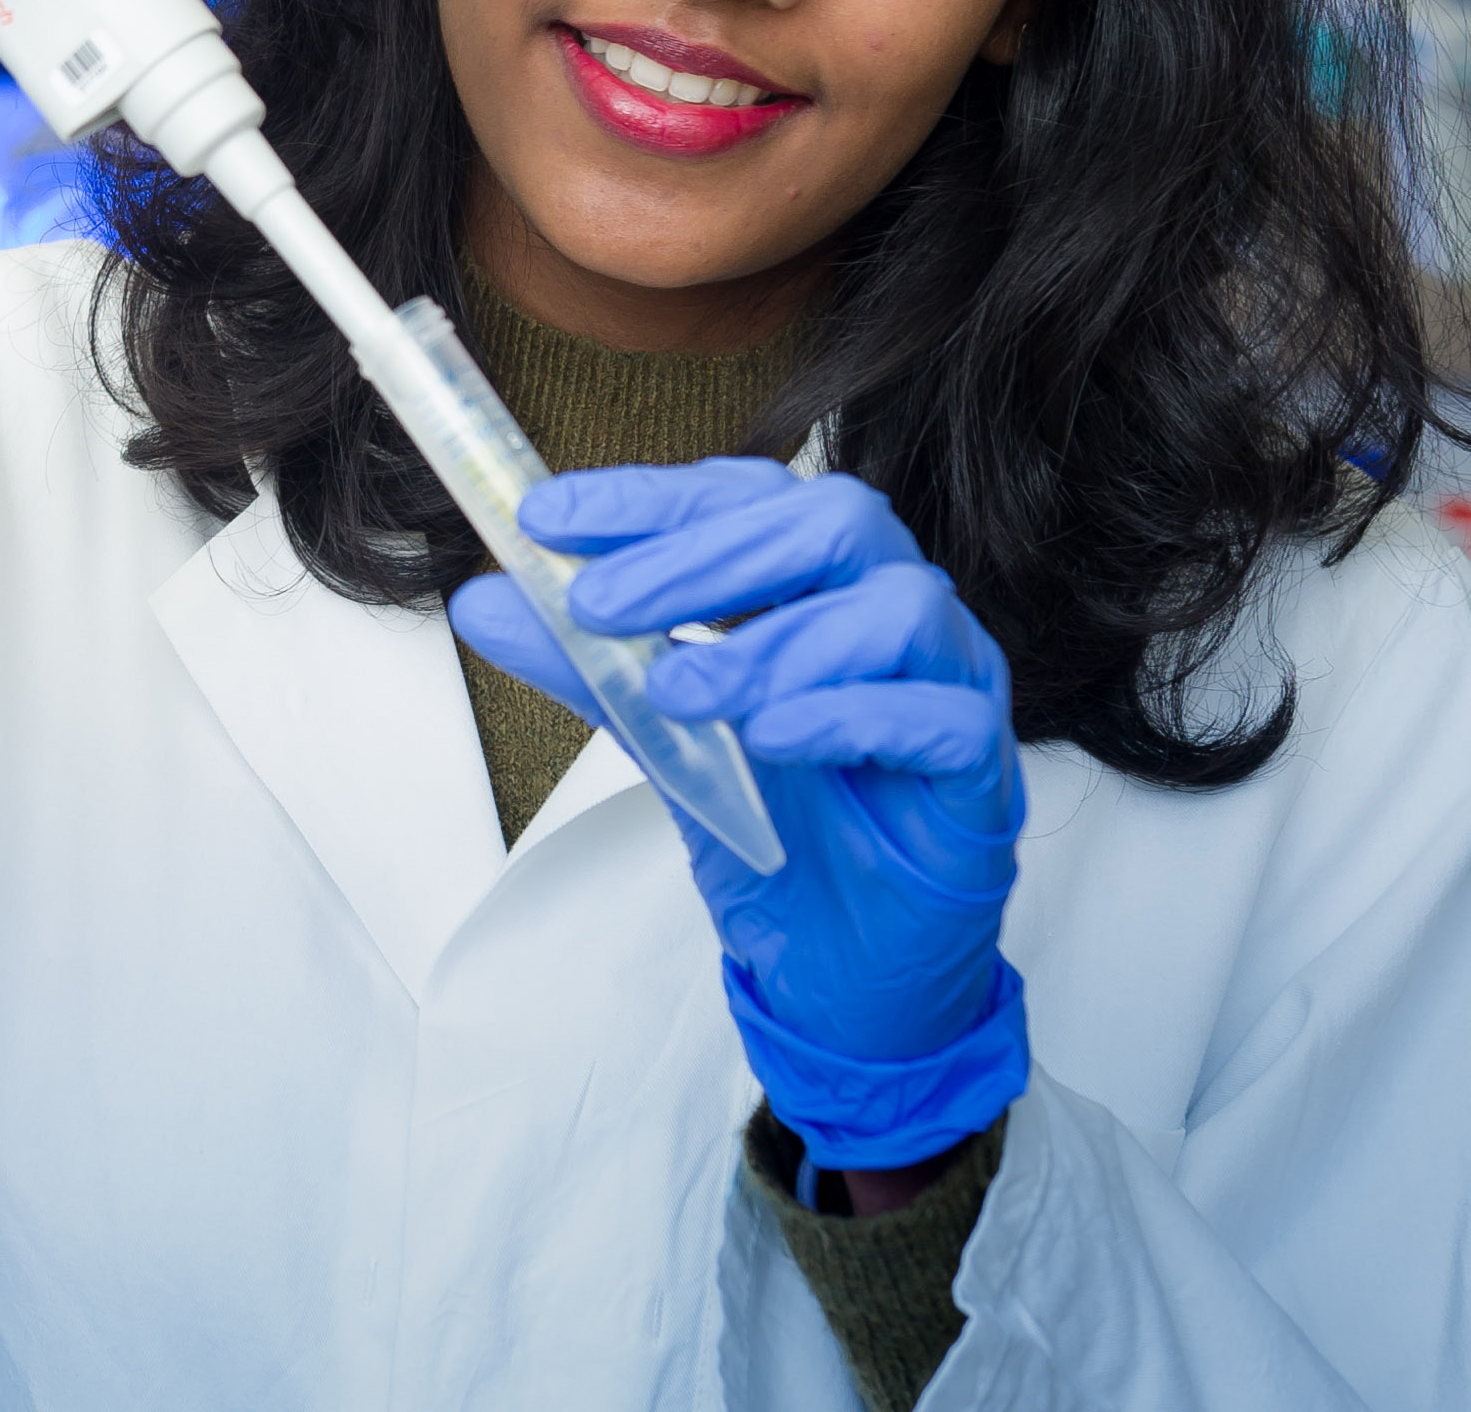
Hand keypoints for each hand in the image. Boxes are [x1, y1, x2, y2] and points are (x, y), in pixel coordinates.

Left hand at [449, 458, 1027, 1174]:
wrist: (845, 973)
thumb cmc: (780, 833)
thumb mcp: (664, 740)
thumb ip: (591, 667)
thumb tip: (488, 598)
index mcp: (823, 582)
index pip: (747, 498)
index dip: (651, 497)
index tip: (547, 518)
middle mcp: (894, 610)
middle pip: (832, 522)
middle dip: (706, 556)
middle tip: (599, 604)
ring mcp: (952, 681)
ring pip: (898, 607)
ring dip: (772, 642)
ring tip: (678, 694)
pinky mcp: (982, 770)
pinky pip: (939, 715)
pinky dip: (849, 714)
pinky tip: (772, 739)